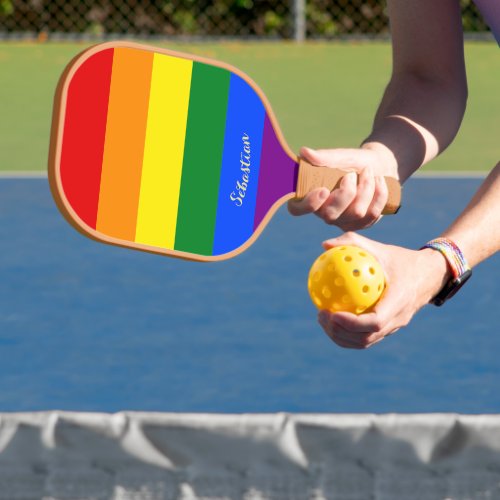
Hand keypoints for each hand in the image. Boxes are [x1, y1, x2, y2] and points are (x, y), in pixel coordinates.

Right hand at [288, 145, 397, 230]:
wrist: (379, 166)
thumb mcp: (340, 157)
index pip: (297, 209)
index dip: (308, 204)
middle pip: (330, 215)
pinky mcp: (362, 224)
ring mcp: (343, 221)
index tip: (323, 189)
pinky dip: (379, 193)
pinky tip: (379, 181)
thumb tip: (304, 152)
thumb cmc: (353, 161)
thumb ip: (323, 157)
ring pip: (356, 213)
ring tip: (368, 172)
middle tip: (352, 174)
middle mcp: (324, 213)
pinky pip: (372, 214)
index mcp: (311, 196)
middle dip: (346, 192)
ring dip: (366, 188)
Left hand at [316, 232, 450, 348]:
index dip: (352, 323)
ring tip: (322, 319)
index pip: (375, 321)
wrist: (429, 275)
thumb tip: (324, 245)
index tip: (332, 313)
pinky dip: (347, 334)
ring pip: (365, 342)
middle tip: (321, 315)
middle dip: (340, 332)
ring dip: (341, 336)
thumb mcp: (380, 248)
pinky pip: (366, 337)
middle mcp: (398, 319)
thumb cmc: (401, 259)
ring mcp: (394, 327)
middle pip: (366, 338)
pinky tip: (331, 318)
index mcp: (399, 301)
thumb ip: (353, 243)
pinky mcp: (389, 329)